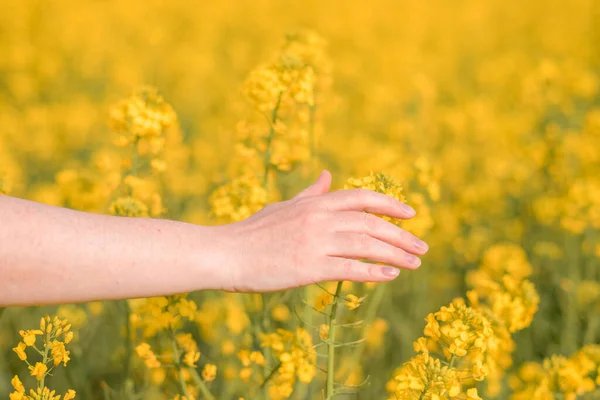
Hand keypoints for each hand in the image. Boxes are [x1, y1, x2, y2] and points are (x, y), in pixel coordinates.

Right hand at [221, 170, 428, 291]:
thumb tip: (328, 175)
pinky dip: (373, 272)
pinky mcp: (308, 266)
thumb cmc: (252, 232)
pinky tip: (391, 276)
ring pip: (365, 244)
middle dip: (401, 235)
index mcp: (315, 204)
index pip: (361, 198)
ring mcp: (314, 242)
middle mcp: (319, 218)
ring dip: (395, 254)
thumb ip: (311, 194)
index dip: (390, 204)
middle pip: (370, 223)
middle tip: (422, 247)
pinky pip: (349, 268)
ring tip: (415, 263)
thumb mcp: (284, 207)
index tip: (411, 214)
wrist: (225, 253)